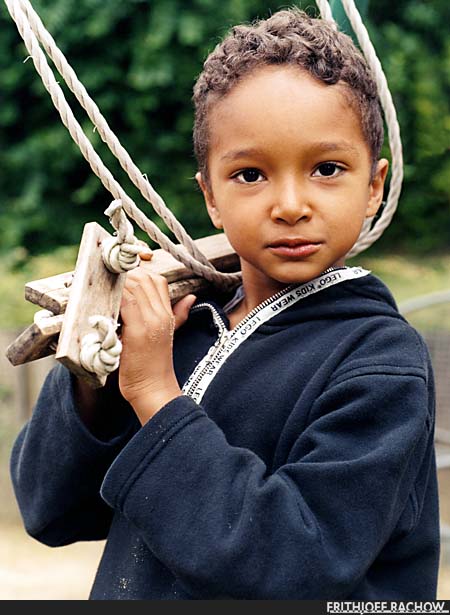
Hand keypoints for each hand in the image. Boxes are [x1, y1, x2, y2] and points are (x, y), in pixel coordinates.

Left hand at [119, 268, 195, 423]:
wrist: (153, 389)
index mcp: (168, 314)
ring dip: (116, 286)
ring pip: (133, 287)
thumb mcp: (170, 334)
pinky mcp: (137, 332)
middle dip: (124, 277)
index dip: (138, 274)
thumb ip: (179, 314)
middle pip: (144, 279)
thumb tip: (191, 297)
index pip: (157, 280)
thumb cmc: (154, 364)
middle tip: (108, 284)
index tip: (120, 281)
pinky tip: (103, 304)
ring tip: (104, 293)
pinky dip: (113, 300)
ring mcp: (150, 322)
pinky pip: (124, 304)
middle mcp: (161, 315)